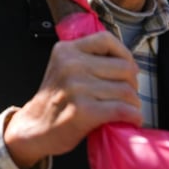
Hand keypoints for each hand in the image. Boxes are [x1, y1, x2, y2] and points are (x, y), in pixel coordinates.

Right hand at [3, 31, 141, 168]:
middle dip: (133, 83)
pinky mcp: (84, 111)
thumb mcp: (62, 68)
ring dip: (134, 103)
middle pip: (124, 68)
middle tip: (129, 94)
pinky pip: (122, 109)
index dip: (125, 54)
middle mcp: (71, 65)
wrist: (34, 128)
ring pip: (126, 91)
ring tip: (129, 109)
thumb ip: (86, 59)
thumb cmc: (53, 101)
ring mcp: (77, 88)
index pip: (106, 40)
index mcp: (66, 51)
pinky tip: (131, 119)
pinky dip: (133, 116)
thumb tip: (126, 63)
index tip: (128, 68)